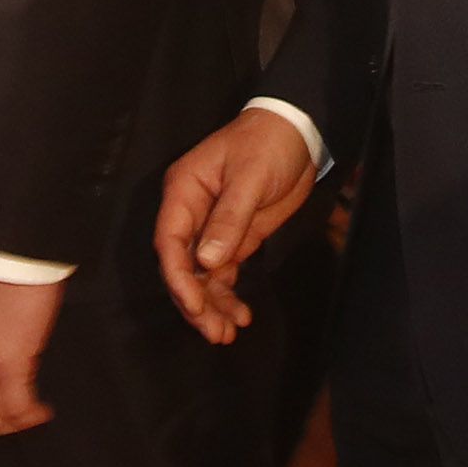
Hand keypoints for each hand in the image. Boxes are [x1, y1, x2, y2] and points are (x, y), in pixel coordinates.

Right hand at [154, 108, 319, 343]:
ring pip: (202, 275)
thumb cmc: (268, 144)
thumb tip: (207, 261)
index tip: (194, 305)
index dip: (178, 277)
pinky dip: (228, 296)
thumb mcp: (250, 178)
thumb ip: (229, 220)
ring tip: (227, 334)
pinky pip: (223, 274)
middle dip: (194, 300)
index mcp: (184, 192)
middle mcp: (191, 213)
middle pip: (182, 265)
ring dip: (211, 305)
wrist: (298, 132)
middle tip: (214, 332)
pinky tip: (240, 316)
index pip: (170, 241)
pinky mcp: (234, 238)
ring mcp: (212, 228)